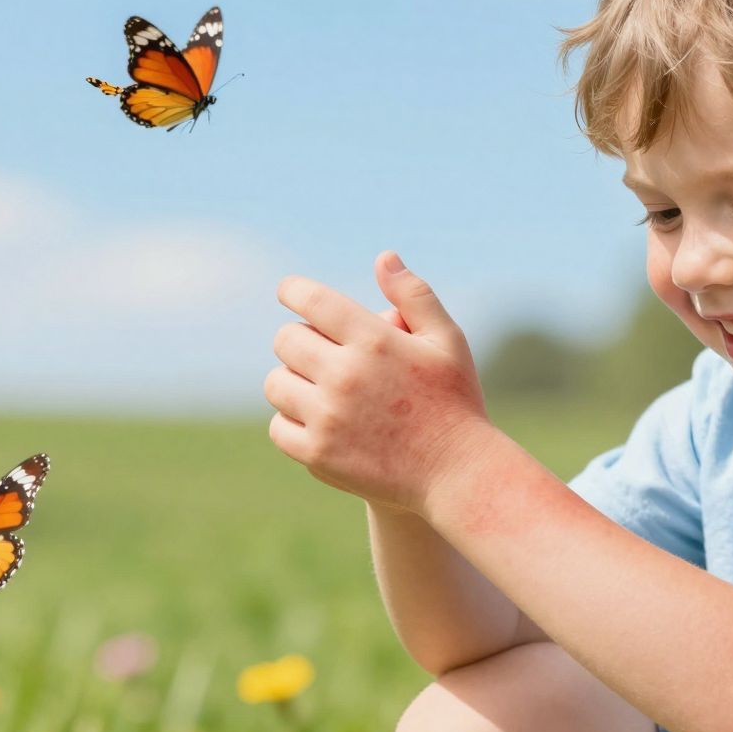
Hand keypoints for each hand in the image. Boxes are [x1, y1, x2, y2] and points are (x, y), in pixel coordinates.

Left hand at [264, 251, 492, 513]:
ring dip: (289, 380)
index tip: (288, 291)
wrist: (457, 473)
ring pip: (276, 384)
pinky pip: (279, 427)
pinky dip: (290, 422)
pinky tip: (312, 419)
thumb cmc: (455, 401)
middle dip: (297, 339)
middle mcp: (346, 376)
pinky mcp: (319, 455)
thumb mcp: (446, 341)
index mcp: (375, 341)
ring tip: (310, 385)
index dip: (294, 290)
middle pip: (287, 340)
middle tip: (311, 348)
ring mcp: (329, 418)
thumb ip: (414, 295)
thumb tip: (383, 258)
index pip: (313, 301)